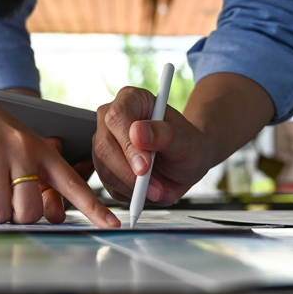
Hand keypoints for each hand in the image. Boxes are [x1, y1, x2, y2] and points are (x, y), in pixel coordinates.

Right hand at [0, 81, 118, 226]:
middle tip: (5, 199)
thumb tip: (56, 215)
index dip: (93, 208)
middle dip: (15, 215)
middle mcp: (22, 149)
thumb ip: (41, 178)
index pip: (73, 184)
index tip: (113, 225)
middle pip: (28, 211)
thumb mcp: (24, 145)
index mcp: (42, 149)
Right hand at [93, 86, 215, 204]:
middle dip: (129, 173)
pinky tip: (147, 189)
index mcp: (131, 99)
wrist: (187, 162)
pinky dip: (129, 194)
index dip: (128, 144)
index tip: (145, 166)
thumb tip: (138, 132)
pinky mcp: (104, 166)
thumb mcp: (186, 141)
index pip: (117, 117)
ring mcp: (105, 142)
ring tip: (158, 189)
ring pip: (104, 169)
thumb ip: (165, 134)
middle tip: (155, 188)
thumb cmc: (188, 145)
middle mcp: (111, 118)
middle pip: (104, 146)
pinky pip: (108, 185)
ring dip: (132, 186)